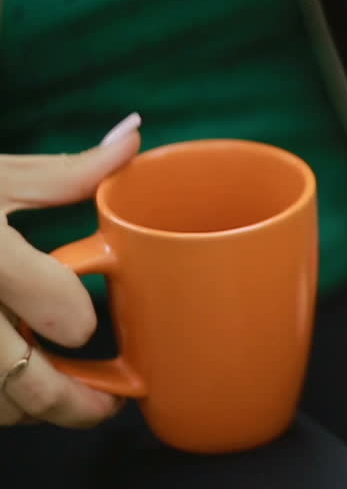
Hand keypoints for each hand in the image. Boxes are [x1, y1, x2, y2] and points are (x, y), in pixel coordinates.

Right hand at [0, 114, 140, 427]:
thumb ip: (61, 174)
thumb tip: (132, 139)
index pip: (61, 311)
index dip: (81, 320)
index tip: (88, 322)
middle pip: (28, 385)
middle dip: (79, 403)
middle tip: (109, 402)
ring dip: (30, 409)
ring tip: (58, 392)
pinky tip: (8, 385)